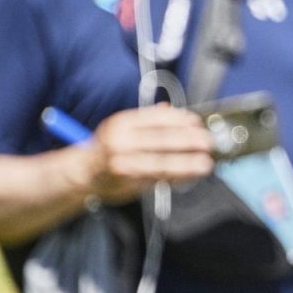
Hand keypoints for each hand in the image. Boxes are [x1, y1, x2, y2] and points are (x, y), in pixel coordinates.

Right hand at [81, 105, 213, 202]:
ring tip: (205, 163)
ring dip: (187, 163)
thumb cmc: (111, 147)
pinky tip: (191, 175)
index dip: (180, 120)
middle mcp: (120, 141)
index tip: (197, 123)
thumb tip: (173, 109)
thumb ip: (148, 119)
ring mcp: (122, 163)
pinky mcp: (127, 183)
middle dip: (189, 141)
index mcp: (121, 123)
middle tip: (208, 142)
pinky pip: (158, 179)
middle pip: (161, 140)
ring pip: (161, 163)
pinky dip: (177, 177)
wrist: (84, 172)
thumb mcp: (124, 127)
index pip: (156, 118)